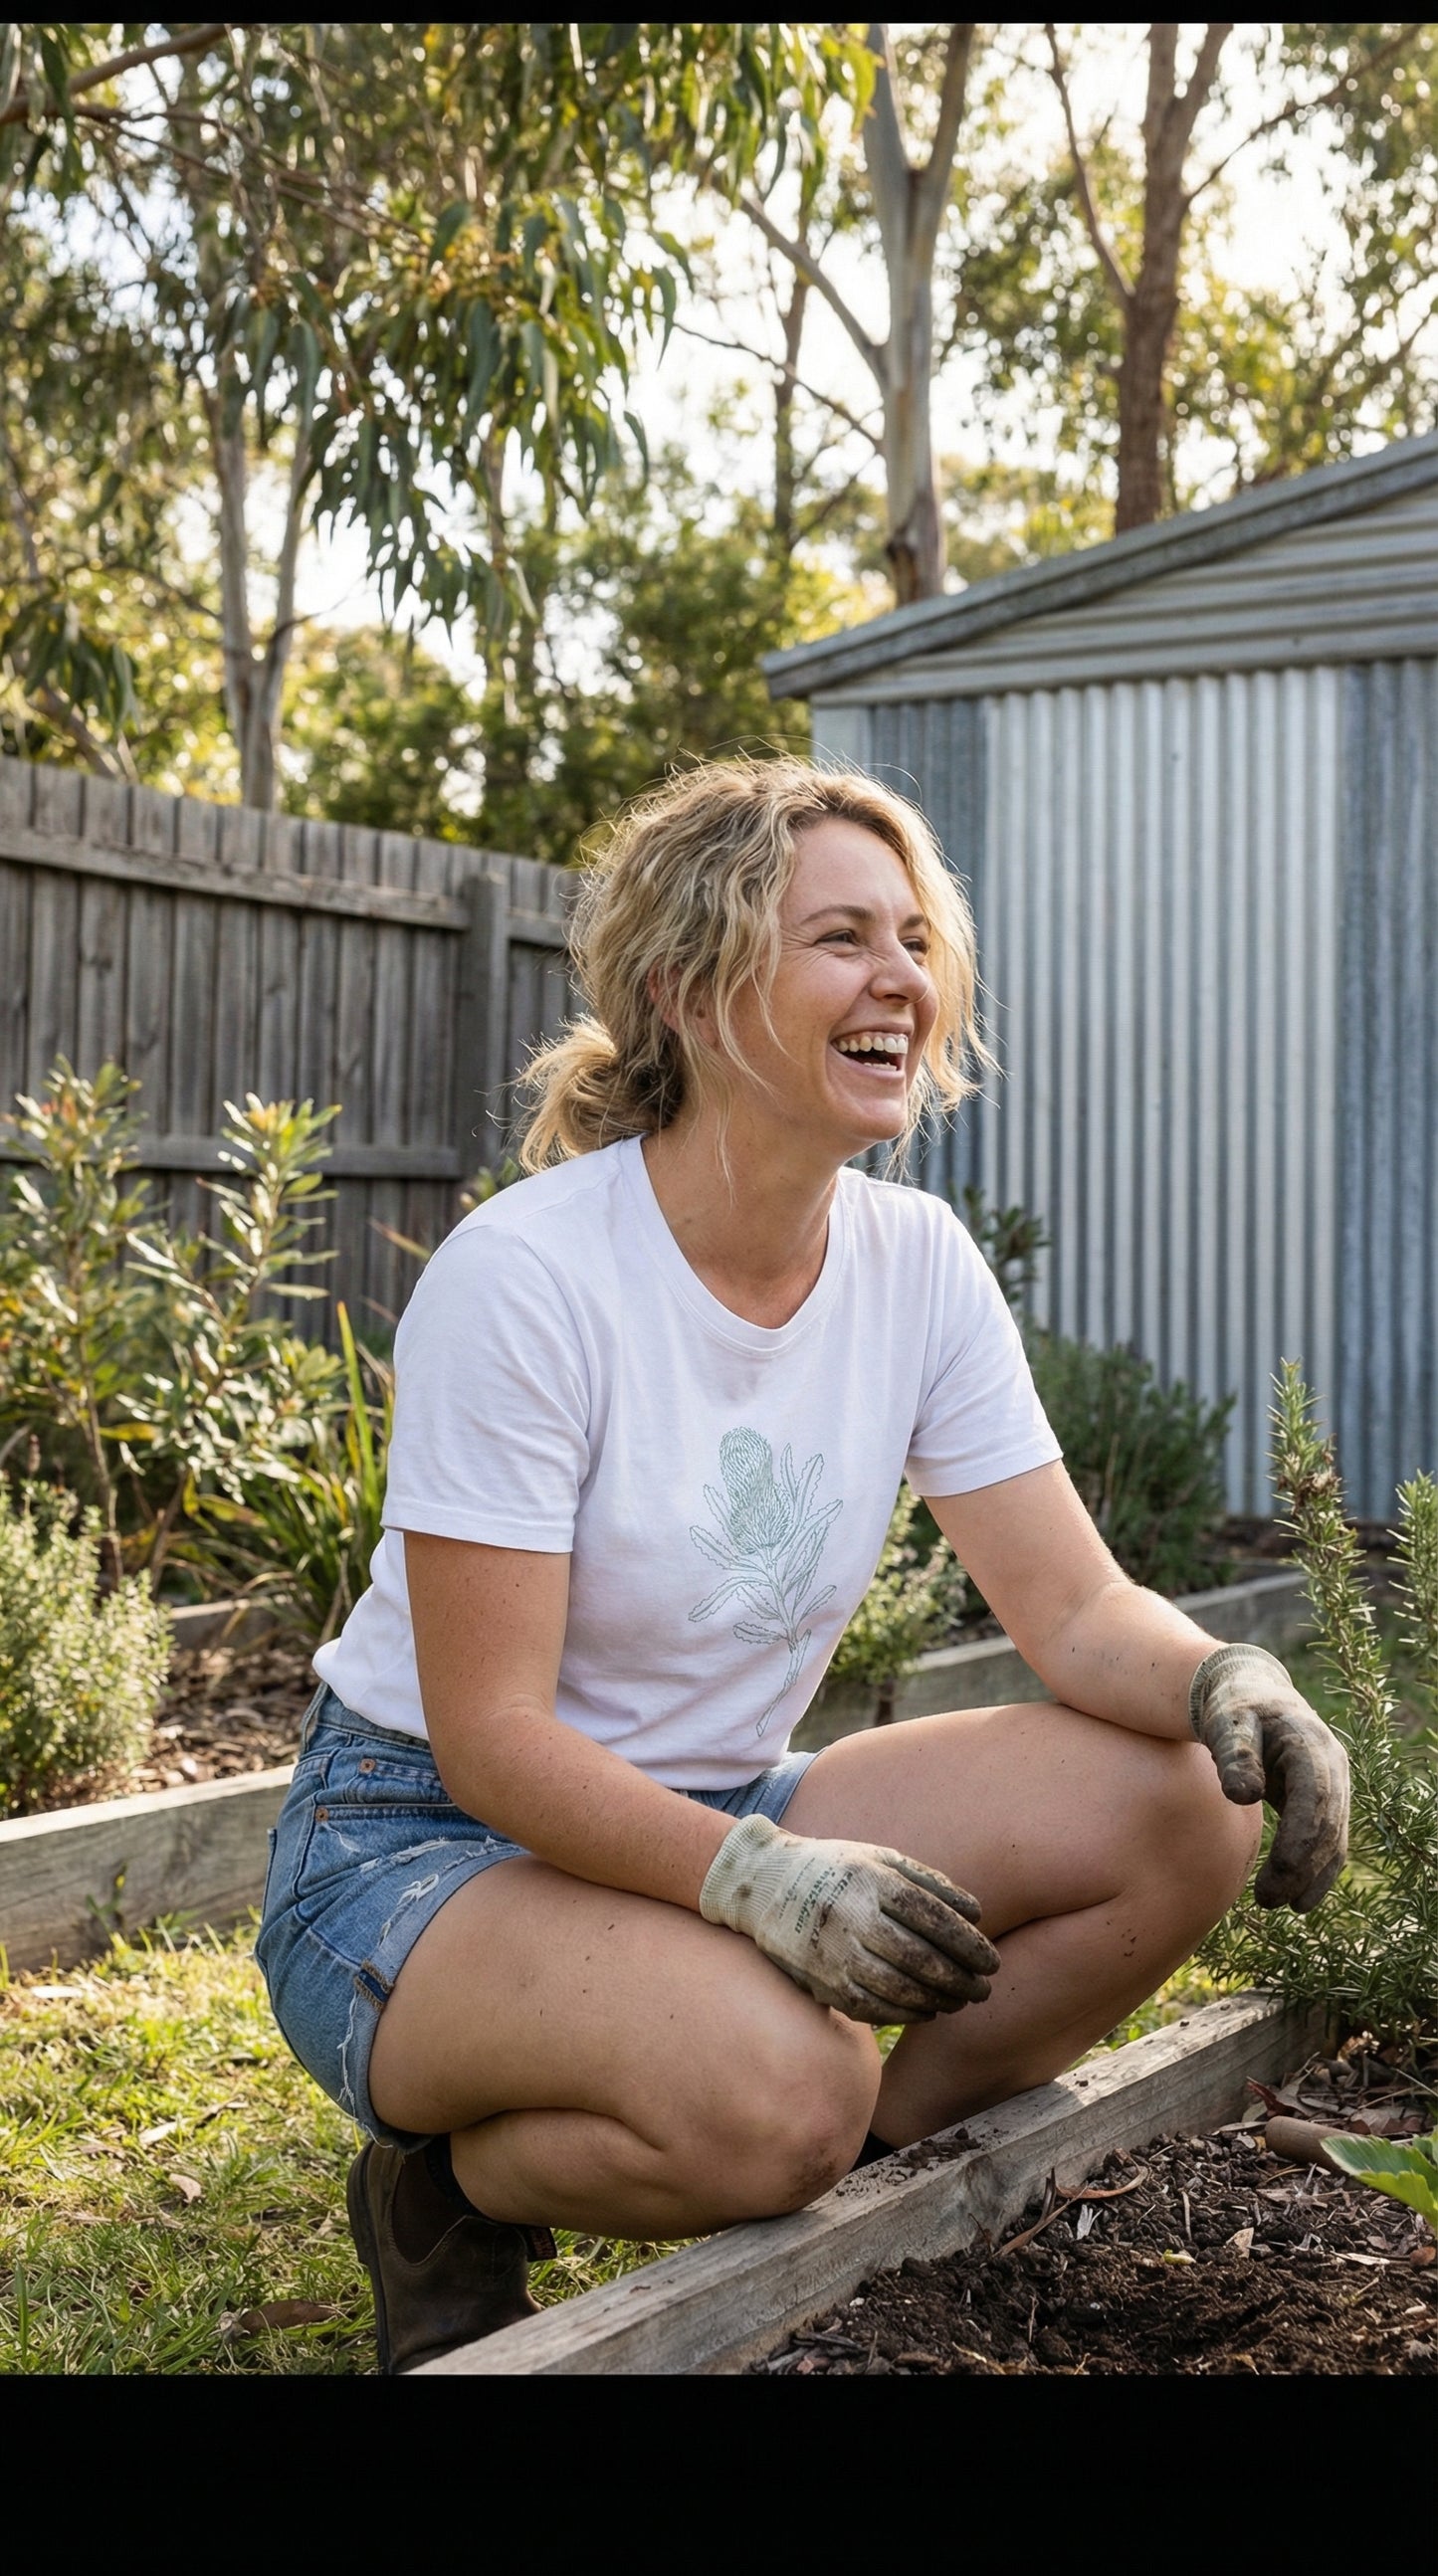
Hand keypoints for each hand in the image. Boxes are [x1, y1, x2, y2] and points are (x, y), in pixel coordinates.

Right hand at [698, 1813, 998, 2024]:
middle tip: (984, 1990)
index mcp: (870, 1880)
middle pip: (918, 1958)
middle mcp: (851, 1916)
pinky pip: (870, 2007)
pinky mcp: (820, 1980)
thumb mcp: (878, 1858)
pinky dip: (905, 2014)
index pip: (931, 1917)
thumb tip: (976, 1914)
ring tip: (960, 2003)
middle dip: (959, 1980)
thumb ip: (928, 1882)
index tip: (991, 1962)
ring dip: (937, 2001)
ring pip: (897, 1989)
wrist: (764, 1885)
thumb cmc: (835, 1868)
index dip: (967, 1944)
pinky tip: (927, 2012)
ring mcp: (833, 1951)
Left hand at [1189, 1643, 1349, 1911]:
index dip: (1303, 1834)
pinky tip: (1299, 1902)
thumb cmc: (1233, 1708)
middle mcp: (1332, 1764)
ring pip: (1334, 1838)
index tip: (1283, 1869)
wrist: (1251, 1693)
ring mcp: (1336, 1783)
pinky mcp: (1328, 1800)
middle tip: (1266, 1900)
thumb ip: (1234, 1755)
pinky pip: (1331, 1841)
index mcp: (1309, 1742)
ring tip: (1278, 1905)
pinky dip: (1319, 1872)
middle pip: (1327, 1824)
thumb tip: (1244, 1795)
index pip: (1315, 1795)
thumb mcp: (1226, 1723)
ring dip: (1311, 1877)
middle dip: (1302, 1866)